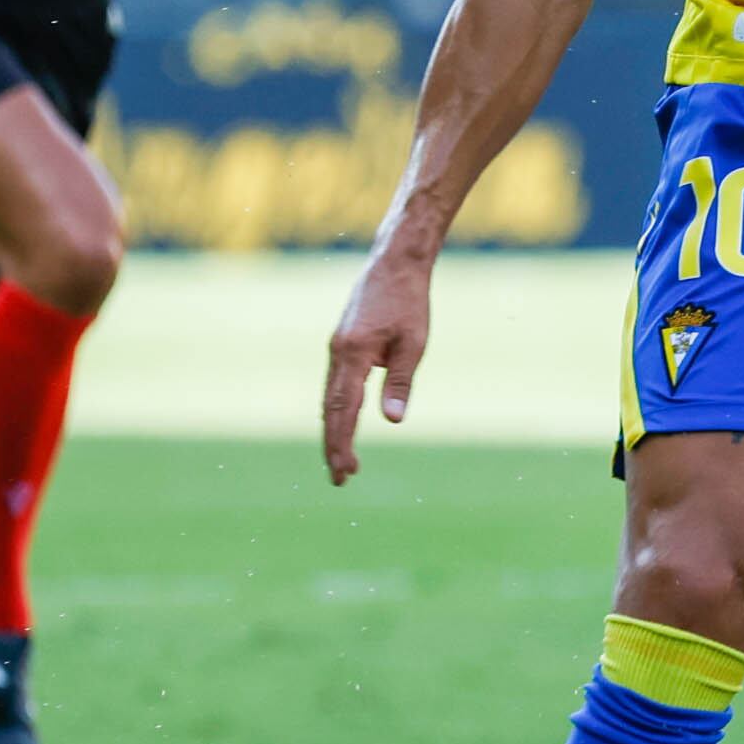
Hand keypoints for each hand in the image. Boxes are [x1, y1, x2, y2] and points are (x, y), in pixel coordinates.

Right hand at [321, 238, 436, 483]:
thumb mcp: (413, 344)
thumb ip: (400, 382)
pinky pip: (335, 384)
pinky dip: (337, 410)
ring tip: (343, 461)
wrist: (395, 263)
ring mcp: (337, 348)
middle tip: (341, 479)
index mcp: (353, 354)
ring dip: (335, 430)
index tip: (345, 471)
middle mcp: (338, 353)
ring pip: (330, 399)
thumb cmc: (409, 302)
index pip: (344, 410)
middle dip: (335, 445)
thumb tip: (392, 421)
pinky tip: (343, 425)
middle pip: (330, 410)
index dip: (342, 443)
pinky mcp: (342, 344)